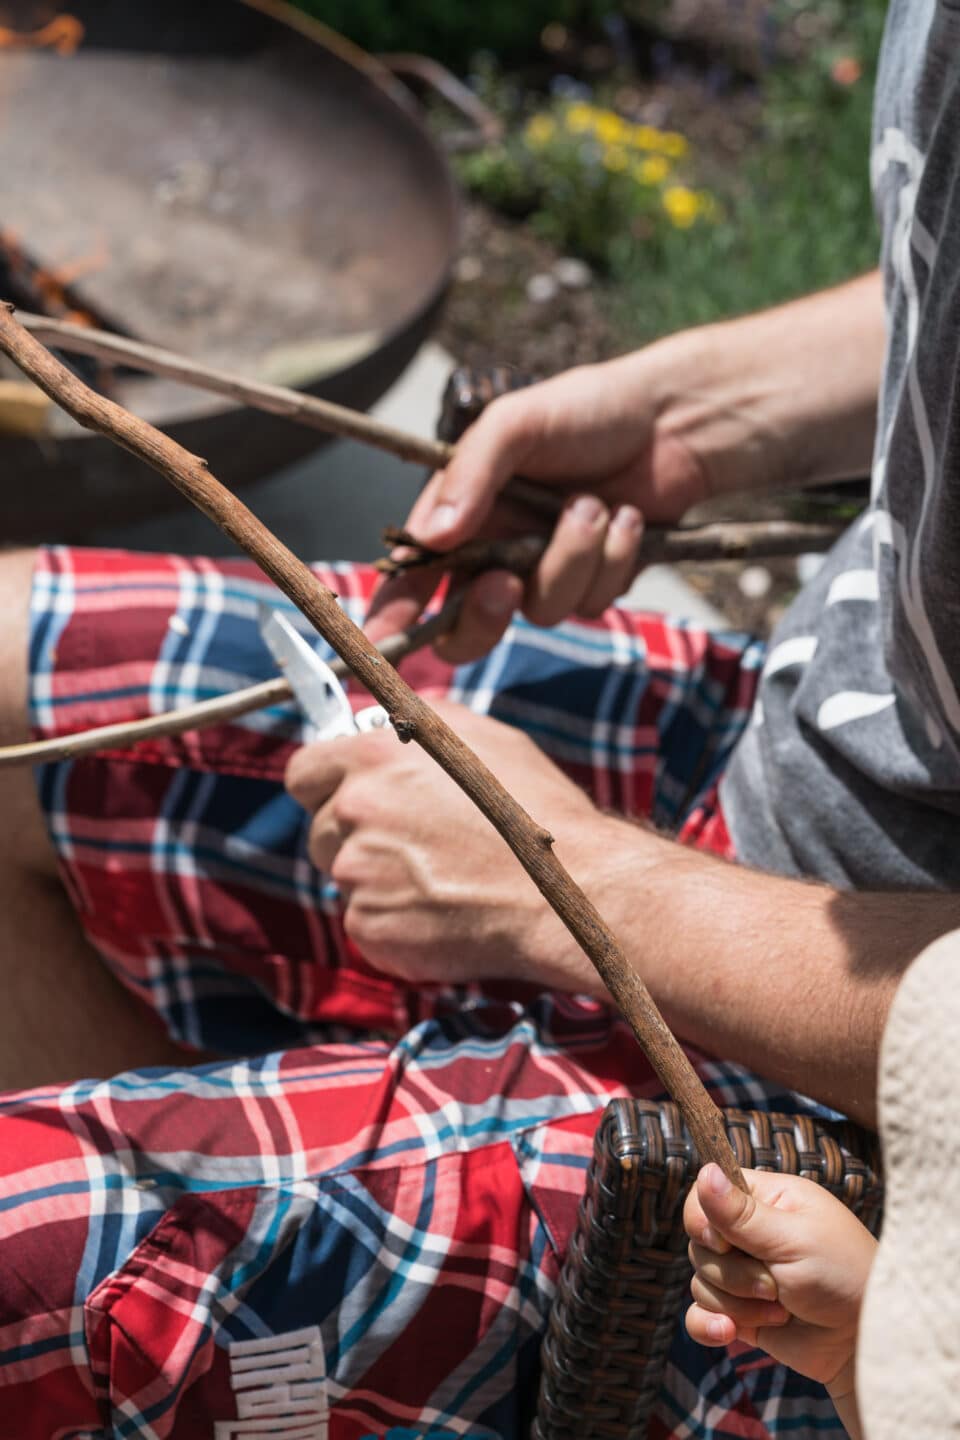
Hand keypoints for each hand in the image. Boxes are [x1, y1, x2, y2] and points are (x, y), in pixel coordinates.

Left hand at [285, 700, 630, 992]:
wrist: (568, 889)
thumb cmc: (535, 809)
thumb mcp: (485, 737)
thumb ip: (421, 723)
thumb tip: (381, 722)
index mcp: (374, 756)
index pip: (304, 772)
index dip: (325, 785)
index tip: (347, 796)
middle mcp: (356, 809)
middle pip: (323, 828)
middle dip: (357, 836)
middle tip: (414, 845)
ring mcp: (358, 872)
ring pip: (346, 877)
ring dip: (379, 880)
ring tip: (440, 879)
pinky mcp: (370, 926)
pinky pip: (365, 923)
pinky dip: (395, 923)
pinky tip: (442, 914)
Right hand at [366, 347, 709, 661]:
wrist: (672, 420)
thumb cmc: (585, 410)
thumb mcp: (516, 423)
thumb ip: (471, 474)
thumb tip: (431, 535)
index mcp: (461, 516)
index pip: (410, 580)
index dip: (392, 618)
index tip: (386, 639)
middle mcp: (496, 552)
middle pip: (466, 629)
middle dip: (483, 616)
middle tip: (506, 582)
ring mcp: (546, 572)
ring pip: (543, 612)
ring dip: (573, 558)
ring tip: (595, 504)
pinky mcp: (595, 582)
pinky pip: (593, 602)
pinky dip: (614, 559)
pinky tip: (628, 518)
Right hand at [684, 1163, 876, 1417]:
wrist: (865, 1344)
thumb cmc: (843, 1276)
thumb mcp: (794, 1240)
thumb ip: (742, 1213)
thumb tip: (704, 1169)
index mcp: (766, 1201)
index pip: (706, 1195)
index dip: (704, 1219)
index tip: (723, 1242)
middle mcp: (750, 1235)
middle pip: (700, 1245)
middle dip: (734, 1272)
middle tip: (776, 1285)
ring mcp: (744, 1276)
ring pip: (701, 1281)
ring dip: (738, 1303)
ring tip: (780, 1309)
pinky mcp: (741, 1313)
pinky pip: (699, 1315)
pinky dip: (709, 1325)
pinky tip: (730, 1333)